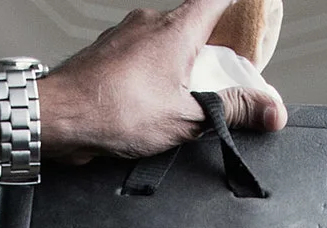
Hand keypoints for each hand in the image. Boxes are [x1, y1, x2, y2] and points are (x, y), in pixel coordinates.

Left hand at [38, 0, 290, 162]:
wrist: (56, 117)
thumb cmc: (110, 110)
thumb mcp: (187, 116)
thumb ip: (233, 110)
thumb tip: (270, 111)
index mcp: (177, 28)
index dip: (240, 2)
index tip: (253, 9)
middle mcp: (150, 23)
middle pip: (194, 25)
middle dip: (211, 50)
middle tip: (221, 81)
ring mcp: (125, 35)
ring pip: (165, 42)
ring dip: (179, 66)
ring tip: (182, 101)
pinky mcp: (106, 53)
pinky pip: (140, 56)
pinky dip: (153, 74)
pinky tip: (149, 103)